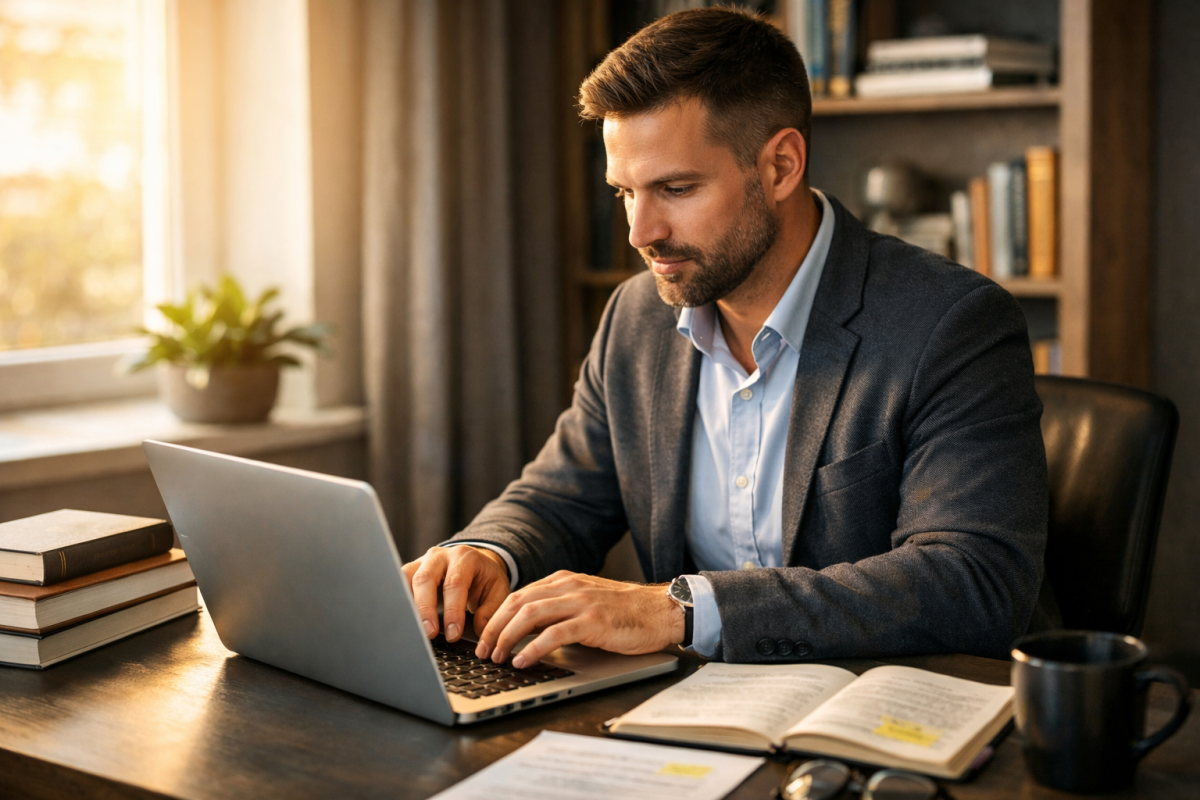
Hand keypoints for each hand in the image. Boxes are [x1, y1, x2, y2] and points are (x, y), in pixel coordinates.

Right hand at [401, 546, 510, 642]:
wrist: (475, 563)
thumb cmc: (485, 579)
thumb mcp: (497, 591)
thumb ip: (491, 611)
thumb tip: (480, 631)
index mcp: (465, 558)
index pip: (455, 583)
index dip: (453, 611)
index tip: (453, 634)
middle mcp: (440, 556)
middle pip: (425, 578)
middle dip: (426, 609)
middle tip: (429, 633)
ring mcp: (422, 562)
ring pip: (407, 579)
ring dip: (408, 606)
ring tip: (414, 630)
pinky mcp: (411, 571)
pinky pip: (399, 584)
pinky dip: (400, 602)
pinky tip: (404, 621)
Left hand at [474, 571, 684, 666]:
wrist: (661, 611)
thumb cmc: (626, 612)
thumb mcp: (586, 601)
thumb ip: (559, 607)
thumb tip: (527, 628)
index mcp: (564, 580)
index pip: (519, 595)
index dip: (496, 616)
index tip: (484, 637)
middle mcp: (569, 586)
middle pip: (518, 603)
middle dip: (494, 628)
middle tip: (483, 651)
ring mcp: (581, 602)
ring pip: (530, 615)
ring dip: (507, 638)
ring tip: (497, 657)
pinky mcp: (593, 621)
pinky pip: (554, 634)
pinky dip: (532, 648)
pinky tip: (523, 661)